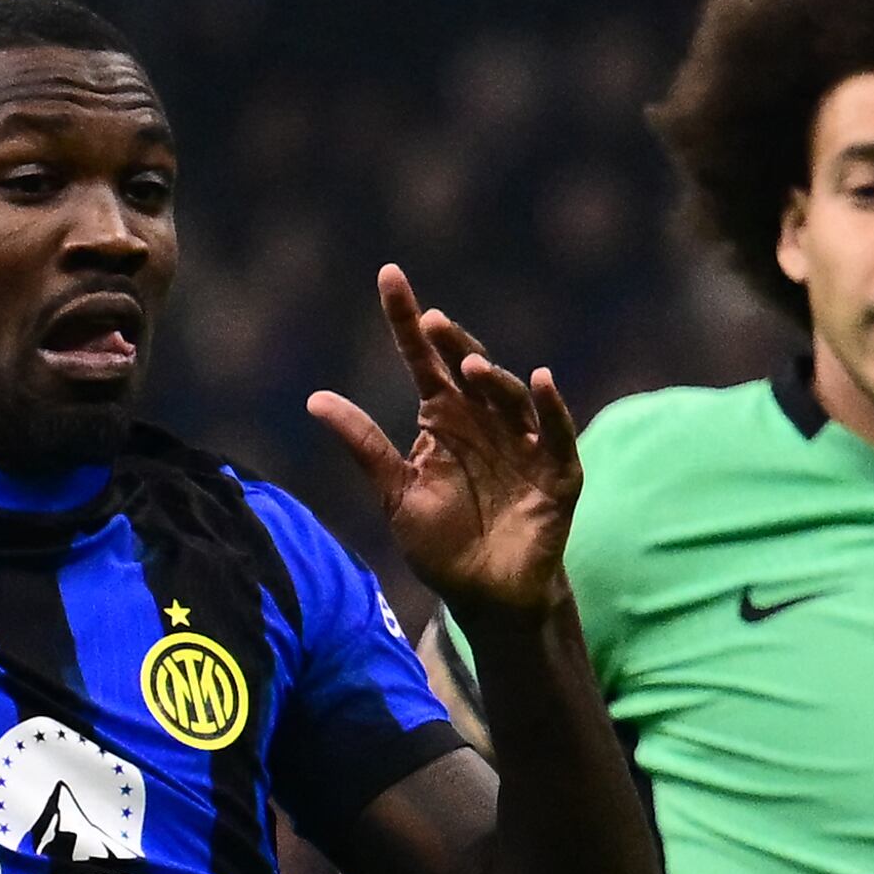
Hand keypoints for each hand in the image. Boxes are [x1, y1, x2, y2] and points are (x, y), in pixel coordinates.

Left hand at [307, 265, 581, 616]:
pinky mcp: (557, 473)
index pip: (422, 361)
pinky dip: (551, 408)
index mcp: (443, 420)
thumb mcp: (396, 493)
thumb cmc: (442, 545)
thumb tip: (316, 398)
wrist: (486, 598)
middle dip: (451, 344)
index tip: (389, 275)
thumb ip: (365, 445)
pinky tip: (540, 381)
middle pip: (467, 370)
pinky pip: (557, 433)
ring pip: (509, 398)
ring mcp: (523, 444)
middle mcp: (484, 422)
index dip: (404, 320)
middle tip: (430, 323)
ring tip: (470, 368)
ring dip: (493, 379)